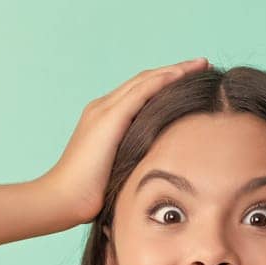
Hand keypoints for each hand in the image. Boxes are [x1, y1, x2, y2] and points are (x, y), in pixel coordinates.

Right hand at [36, 59, 210, 225]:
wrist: (64, 199)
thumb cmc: (91, 196)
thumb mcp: (121, 172)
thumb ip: (136, 162)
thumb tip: (162, 171)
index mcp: (106, 119)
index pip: (141, 93)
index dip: (166, 84)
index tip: (192, 81)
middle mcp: (103, 108)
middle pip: (145, 80)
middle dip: (175, 71)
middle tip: (202, 64)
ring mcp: (105, 110)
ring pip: (145, 80)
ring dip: (174, 70)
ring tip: (200, 64)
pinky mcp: (109, 118)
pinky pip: (140, 91)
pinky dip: (162, 81)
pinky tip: (181, 75)